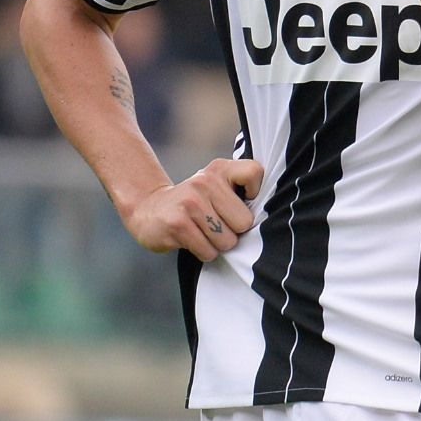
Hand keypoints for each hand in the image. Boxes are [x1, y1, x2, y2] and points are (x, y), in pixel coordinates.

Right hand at [122, 159, 263, 261]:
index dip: (254, 194)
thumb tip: (271, 215)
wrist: (149, 210)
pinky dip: (203, 252)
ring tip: (202, 231)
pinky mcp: (177, 224)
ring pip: (227, 241)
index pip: (255, 173)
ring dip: (217, 244)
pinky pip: (208, 251)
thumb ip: (242, 191)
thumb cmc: (195, 203)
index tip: (242, 201)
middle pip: (244, 222)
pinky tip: (191, 239)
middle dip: (233, 230)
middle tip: (215, 224)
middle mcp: (205, 181)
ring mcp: (190, 202)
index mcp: (220, 169)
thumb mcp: (217, 187)